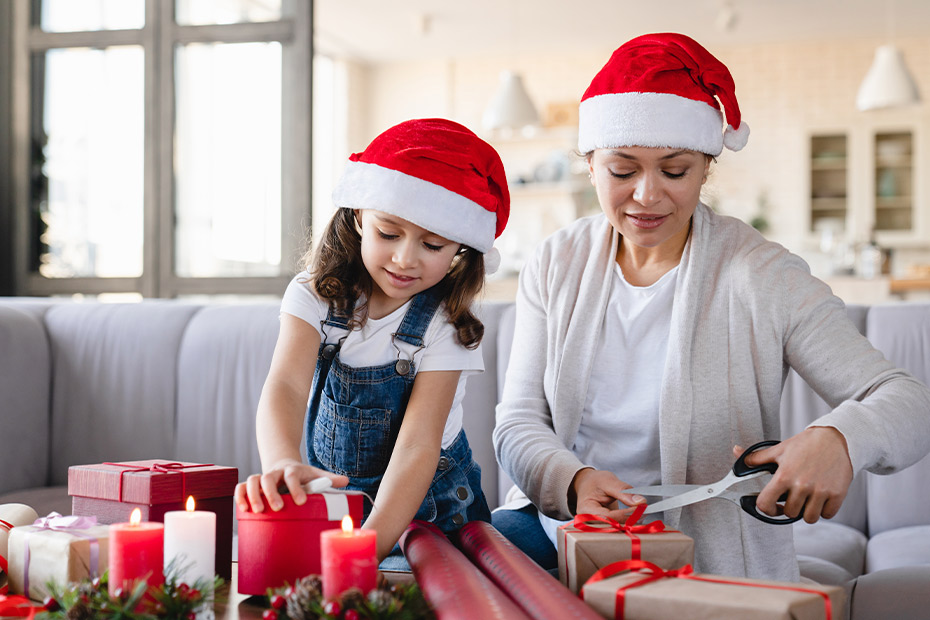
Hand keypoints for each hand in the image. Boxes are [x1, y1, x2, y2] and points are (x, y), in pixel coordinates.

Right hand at [234, 459, 348, 512]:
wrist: (283, 464)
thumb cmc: (302, 475)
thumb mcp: (315, 474)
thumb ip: (329, 479)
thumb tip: (346, 481)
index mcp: (292, 470)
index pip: (292, 475)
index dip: (296, 487)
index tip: (301, 502)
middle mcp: (275, 472)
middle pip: (268, 477)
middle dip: (272, 493)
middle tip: (278, 507)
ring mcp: (262, 478)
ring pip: (252, 480)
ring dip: (253, 495)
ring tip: (259, 511)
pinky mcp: (252, 484)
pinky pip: (240, 487)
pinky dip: (240, 496)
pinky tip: (243, 509)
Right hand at [570, 468, 645, 522]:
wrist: (587, 485)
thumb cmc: (595, 482)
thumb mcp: (608, 481)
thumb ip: (623, 491)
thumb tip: (641, 502)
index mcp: (586, 511)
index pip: (608, 518)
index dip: (626, 515)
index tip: (641, 508)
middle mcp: (590, 523)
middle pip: (613, 528)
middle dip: (631, 522)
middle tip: (645, 512)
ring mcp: (598, 527)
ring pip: (618, 531)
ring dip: (632, 524)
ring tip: (643, 514)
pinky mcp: (606, 528)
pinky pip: (619, 529)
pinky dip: (629, 524)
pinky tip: (638, 518)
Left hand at [734, 427, 852, 523]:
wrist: (835, 438)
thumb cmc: (806, 444)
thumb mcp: (779, 449)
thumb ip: (757, 457)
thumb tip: (737, 453)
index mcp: (784, 475)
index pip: (765, 503)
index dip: (766, 509)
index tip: (771, 507)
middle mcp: (802, 485)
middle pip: (790, 513)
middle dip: (790, 507)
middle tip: (793, 497)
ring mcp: (820, 491)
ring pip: (809, 518)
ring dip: (807, 511)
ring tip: (807, 498)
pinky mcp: (837, 494)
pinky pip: (827, 514)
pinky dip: (824, 510)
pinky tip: (821, 497)